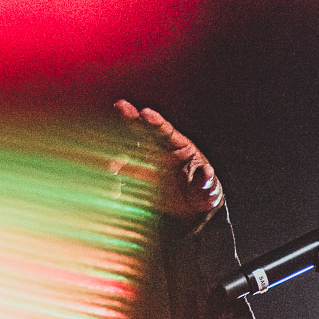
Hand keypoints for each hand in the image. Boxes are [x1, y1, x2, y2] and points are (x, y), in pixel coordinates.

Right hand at [113, 99, 223, 219]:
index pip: (166, 131)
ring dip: (119, 153)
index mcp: (179, 147)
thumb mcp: (209, 188)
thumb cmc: (204, 193)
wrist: (194, 212)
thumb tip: (206, 174)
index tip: (145, 113)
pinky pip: (127, 175)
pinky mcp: (141, 180)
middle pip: (144, 131)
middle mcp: (161, 151)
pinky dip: (118, 175)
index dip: (155, 121)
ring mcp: (149, 165)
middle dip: (132, 118)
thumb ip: (205, 180)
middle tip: (120, 106)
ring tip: (111, 162)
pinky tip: (110, 176)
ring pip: (131, 153)